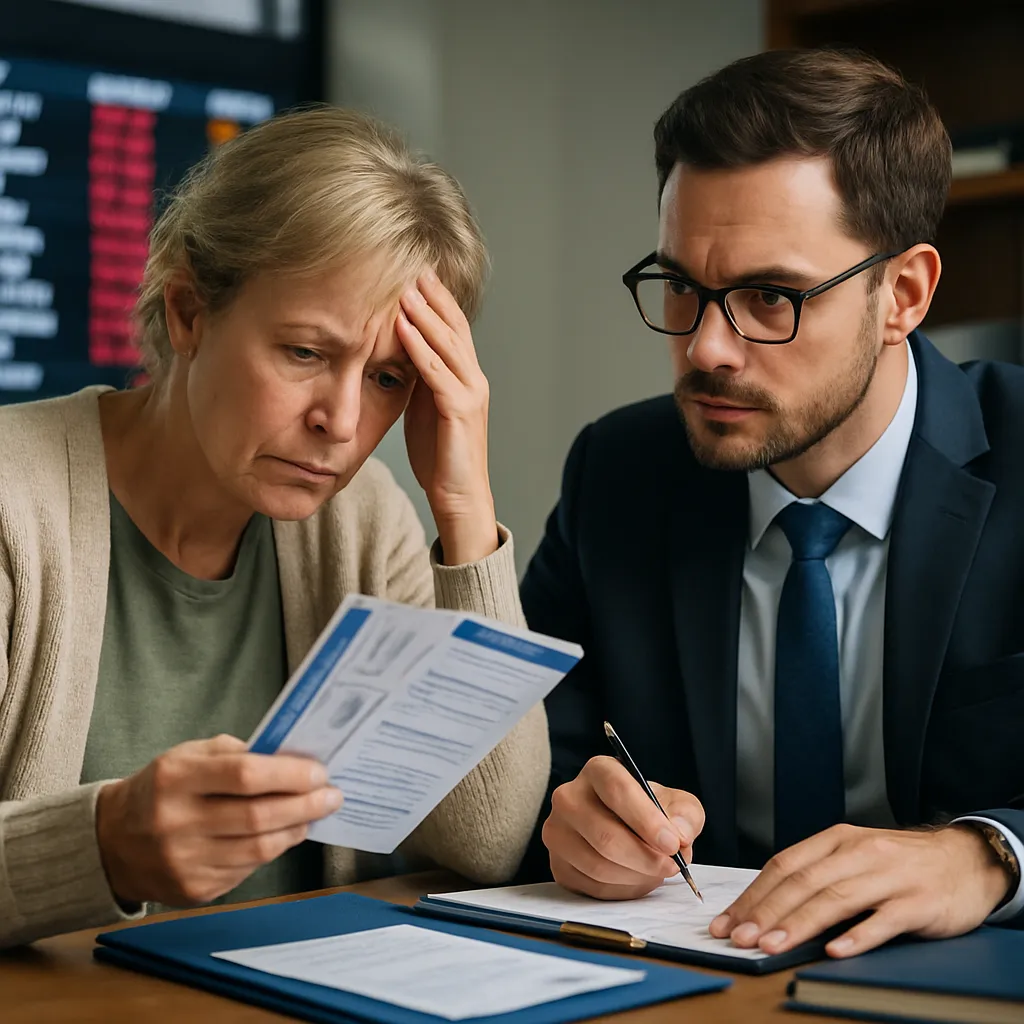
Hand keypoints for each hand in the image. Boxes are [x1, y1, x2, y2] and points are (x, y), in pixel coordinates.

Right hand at [94, 734, 341, 905]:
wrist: (113, 841)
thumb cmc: (164, 787)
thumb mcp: (189, 755)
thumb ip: (237, 753)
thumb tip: (293, 759)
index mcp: (176, 778)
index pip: (244, 775)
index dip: (289, 774)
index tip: (319, 771)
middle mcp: (176, 822)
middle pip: (258, 817)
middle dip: (305, 805)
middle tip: (332, 795)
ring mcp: (184, 861)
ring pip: (259, 848)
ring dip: (297, 829)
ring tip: (316, 813)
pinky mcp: (194, 889)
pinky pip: (249, 868)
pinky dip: (274, 849)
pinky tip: (287, 833)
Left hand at [397, 269, 497, 564]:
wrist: (459, 499)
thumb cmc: (441, 460)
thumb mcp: (426, 411)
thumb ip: (420, 381)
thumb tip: (398, 353)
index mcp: (466, 378)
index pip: (452, 328)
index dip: (435, 299)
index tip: (414, 272)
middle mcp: (474, 380)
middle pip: (453, 327)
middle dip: (432, 295)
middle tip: (412, 264)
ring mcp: (470, 394)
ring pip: (446, 344)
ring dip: (424, 313)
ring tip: (404, 286)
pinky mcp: (460, 411)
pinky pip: (436, 372)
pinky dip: (418, 347)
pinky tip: (402, 327)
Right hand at [542, 755, 705, 899]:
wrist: (624, 829)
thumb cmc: (649, 812)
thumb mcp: (677, 805)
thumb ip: (686, 815)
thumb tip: (680, 835)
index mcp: (598, 771)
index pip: (617, 790)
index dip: (646, 820)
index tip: (671, 844)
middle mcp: (569, 796)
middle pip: (605, 835)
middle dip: (645, 858)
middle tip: (671, 866)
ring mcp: (557, 831)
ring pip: (598, 865)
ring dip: (636, 876)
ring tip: (655, 871)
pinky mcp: (557, 863)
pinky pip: (592, 886)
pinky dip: (622, 889)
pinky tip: (636, 878)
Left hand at [710, 823, 1012, 957]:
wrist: (963, 859)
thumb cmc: (899, 862)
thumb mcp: (854, 856)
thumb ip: (817, 874)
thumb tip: (767, 906)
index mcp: (836, 839)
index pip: (784, 865)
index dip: (753, 895)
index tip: (728, 921)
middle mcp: (859, 852)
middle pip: (803, 882)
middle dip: (766, 912)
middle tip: (740, 937)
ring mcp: (889, 876)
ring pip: (835, 899)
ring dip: (799, 924)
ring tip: (772, 945)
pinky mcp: (918, 902)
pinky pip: (883, 920)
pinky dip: (857, 935)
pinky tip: (834, 949)